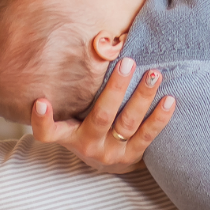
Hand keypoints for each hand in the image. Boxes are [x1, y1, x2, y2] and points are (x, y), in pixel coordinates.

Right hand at [31, 56, 175, 172]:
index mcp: (68, 135)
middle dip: (116, 89)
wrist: (105, 161)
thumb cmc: (84, 126)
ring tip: (153, 75)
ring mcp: (111, 153)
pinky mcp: (132, 157)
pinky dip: (159, 118)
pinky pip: (148, 136)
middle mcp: (88, 145)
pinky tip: (169, 100)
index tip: (40, 102)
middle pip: (101, 117)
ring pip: (128, 123)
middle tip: (127, 63)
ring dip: (142, 97)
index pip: (48, 132)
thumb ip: (70, 92)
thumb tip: (85, 48)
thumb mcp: (71, 114)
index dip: (43, 120)